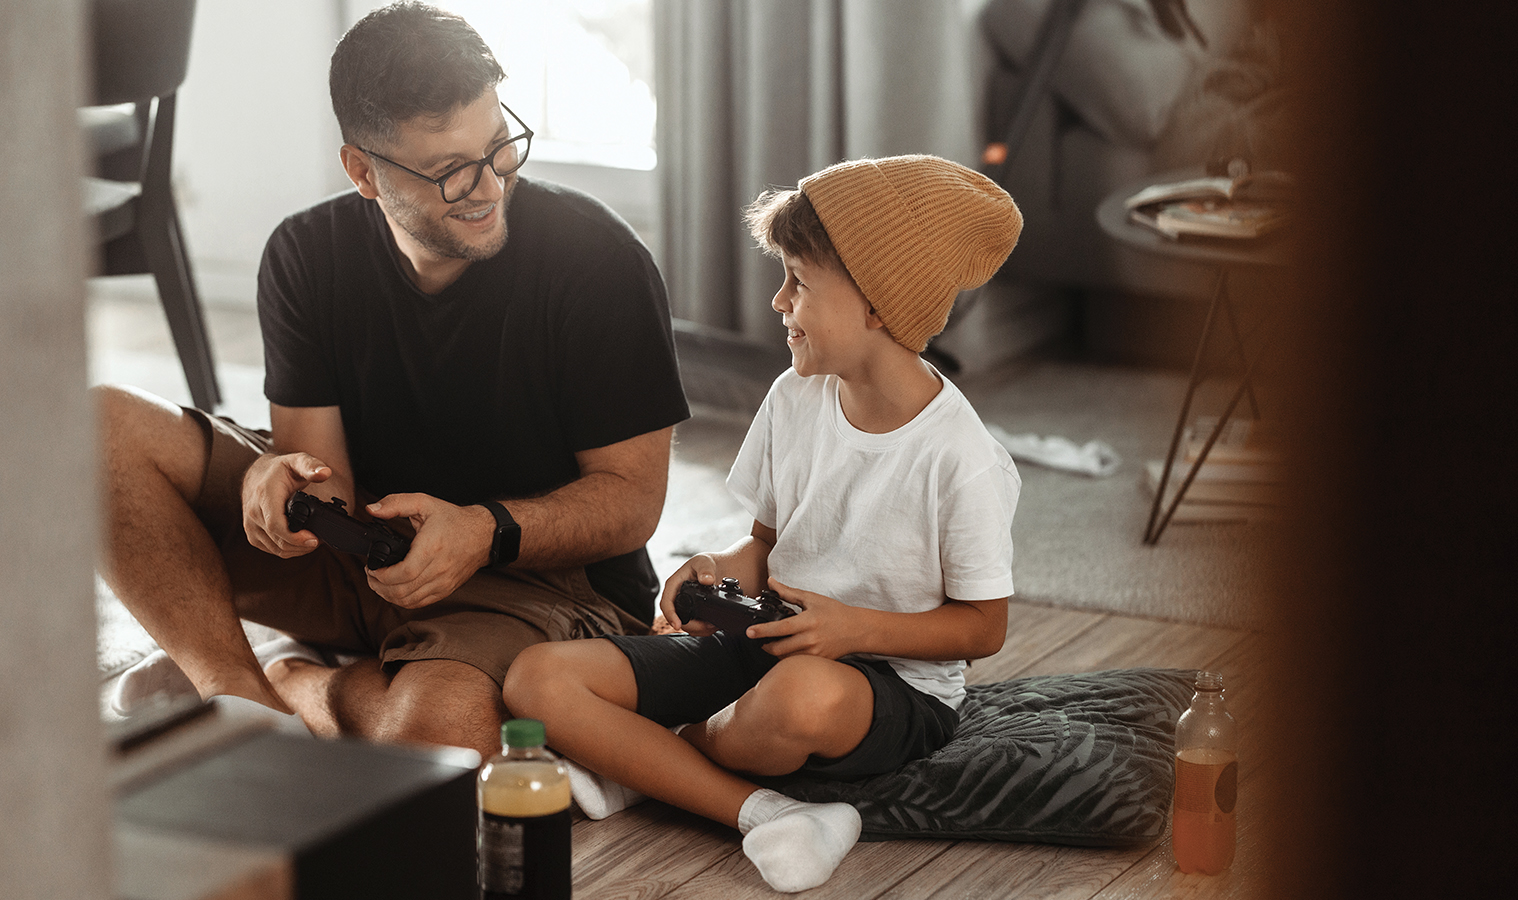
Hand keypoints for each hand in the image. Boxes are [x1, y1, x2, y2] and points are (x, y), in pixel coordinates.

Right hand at [242, 452, 332, 557]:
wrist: (258, 474)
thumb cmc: (280, 469)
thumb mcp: (297, 461)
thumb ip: (312, 466)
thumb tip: (325, 473)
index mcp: (264, 495)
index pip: (276, 525)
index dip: (295, 537)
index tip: (313, 539)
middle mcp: (253, 512)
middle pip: (279, 540)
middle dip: (302, 545)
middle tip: (319, 540)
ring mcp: (250, 525)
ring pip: (276, 548)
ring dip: (296, 549)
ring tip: (312, 541)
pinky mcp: (252, 534)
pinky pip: (271, 549)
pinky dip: (287, 550)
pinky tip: (299, 542)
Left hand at [363, 494, 492, 609]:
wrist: (484, 534)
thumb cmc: (454, 520)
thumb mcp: (424, 502)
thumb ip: (396, 503)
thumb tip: (372, 509)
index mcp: (431, 548)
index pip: (403, 574)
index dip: (382, 576)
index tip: (371, 568)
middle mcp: (439, 569)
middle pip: (402, 591)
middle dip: (379, 587)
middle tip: (371, 576)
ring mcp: (443, 582)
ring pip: (409, 601)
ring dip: (389, 596)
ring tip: (380, 584)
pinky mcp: (446, 589)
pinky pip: (420, 603)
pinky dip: (404, 600)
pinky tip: (396, 590)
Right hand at [657, 553, 719, 635]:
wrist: (719, 569)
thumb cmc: (706, 563)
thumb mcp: (704, 562)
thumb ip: (705, 570)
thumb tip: (707, 580)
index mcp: (674, 584)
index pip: (667, 602)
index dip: (670, 615)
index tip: (677, 624)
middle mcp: (677, 597)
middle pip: (676, 618)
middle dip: (690, 626)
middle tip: (705, 627)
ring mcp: (685, 606)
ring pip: (686, 625)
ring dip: (699, 629)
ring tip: (712, 626)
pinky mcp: (694, 613)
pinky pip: (695, 626)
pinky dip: (704, 629)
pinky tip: (713, 626)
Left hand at [747, 578, 861, 658]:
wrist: (856, 630)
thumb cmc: (835, 613)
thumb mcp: (812, 599)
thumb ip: (788, 593)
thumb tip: (771, 583)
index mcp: (808, 622)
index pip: (780, 628)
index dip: (762, 631)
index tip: (749, 632)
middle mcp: (810, 639)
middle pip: (779, 649)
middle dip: (765, 646)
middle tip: (759, 640)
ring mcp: (814, 653)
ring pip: (786, 658)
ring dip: (776, 652)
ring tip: (774, 644)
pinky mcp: (818, 661)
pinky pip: (797, 663)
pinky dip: (789, 657)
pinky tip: (789, 649)